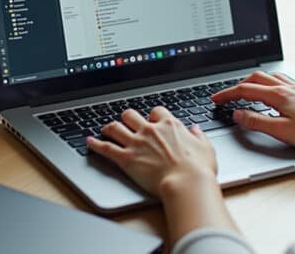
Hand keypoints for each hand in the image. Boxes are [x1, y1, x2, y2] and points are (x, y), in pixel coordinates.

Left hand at [87, 107, 216, 195]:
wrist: (186, 183)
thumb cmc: (198, 169)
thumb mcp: (206, 147)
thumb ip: (198, 136)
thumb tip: (195, 129)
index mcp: (169, 125)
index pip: (156, 112)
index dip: (153, 116)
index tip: (153, 121)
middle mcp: (150, 130)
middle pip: (131, 114)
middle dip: (128, 118)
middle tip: (127, 123)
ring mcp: (136, 143)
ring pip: (115, 127)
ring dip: (109, 127)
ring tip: (106, 129)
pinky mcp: (126, 159)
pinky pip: (106, 148)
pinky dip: (95, 144)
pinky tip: (89, 141)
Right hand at [212, 71, 294, 152]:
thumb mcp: (282, 131)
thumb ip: (257, 122)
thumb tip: (238, 115)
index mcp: (277, 95)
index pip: (245, 90)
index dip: (227, 94)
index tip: (215, 99)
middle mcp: (286, 87)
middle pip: (255, 78)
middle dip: (237, 85)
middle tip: (226, 95)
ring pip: (268, 77)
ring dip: (253, 81)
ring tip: (245, 90)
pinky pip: (280, 81)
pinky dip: (268, 83)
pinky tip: (273, 91)